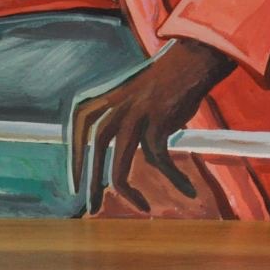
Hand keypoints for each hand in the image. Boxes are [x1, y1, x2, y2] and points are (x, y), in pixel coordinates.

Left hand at [69, 38, 235, 212]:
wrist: (194, 61)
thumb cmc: (165, 82)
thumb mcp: (131, 96)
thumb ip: (117, 119)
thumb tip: (109, 153)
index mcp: (104, 97)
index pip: (78, 130)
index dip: (74, 160)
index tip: (76, 185)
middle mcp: (116, 105)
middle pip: (96, 149)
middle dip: (93, 182)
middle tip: (93, 206)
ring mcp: (136, 115)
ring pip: (121, 164)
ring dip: (129, 192)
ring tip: (141, 207)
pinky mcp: (159, 124)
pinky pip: (161, 161)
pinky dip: (175, 177)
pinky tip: (187, 189)